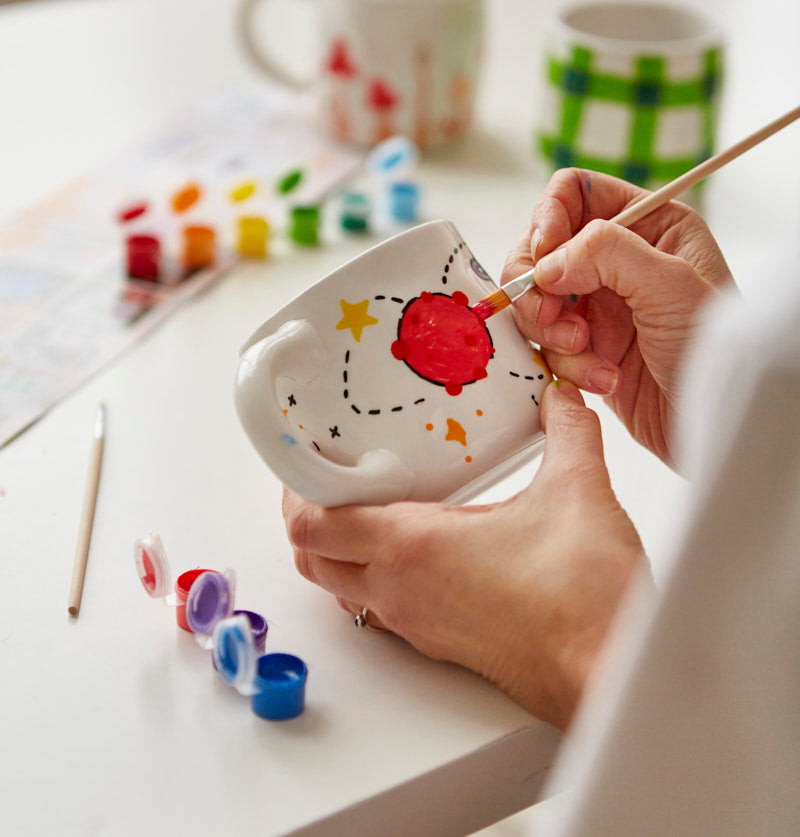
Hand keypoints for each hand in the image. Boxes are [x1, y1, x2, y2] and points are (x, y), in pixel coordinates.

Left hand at [283, 381, 647, 730]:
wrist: (607, 673)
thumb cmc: (585, 599)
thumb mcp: (577, 492)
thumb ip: (567, 432)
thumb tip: (561, 399)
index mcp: (412, 547)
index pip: (311, 524)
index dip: (295, 488)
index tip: (306, 456)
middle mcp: (400, 590)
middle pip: (313, 559)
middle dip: (308, 517)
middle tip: (333, 476)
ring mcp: (415, 622)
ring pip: (341, 587)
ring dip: (338, 549)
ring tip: (369, 506)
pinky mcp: (437, 643)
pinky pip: (378, 606)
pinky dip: (373, 574)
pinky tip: (417, 546)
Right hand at [502, 168, 733, 464]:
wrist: (716, 424)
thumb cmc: (716, 350)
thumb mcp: (671, 285)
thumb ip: (607, 254)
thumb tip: (547, 262)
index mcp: (648, 225)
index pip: (575, 194)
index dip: (548, 219)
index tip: (543, 256)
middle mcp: (618, 261)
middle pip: (542, 250)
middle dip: (538, 285)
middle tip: (550, 314)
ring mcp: (599, 305)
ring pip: (538, 301)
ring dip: (552, 331)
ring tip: (586, 350)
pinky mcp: (586, 347)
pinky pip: (548, 344)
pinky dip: (565, 364)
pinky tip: (602, 378)